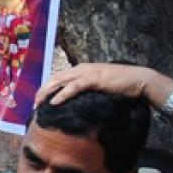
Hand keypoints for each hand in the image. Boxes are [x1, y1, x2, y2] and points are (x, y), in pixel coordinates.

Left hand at [37, 63, 163, 105]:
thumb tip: (76, 99)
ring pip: (60, 81)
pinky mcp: (93, 79)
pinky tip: (54, 102)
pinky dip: (62, 94)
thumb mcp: (99, 85)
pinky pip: (73, 87)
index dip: (46, 88)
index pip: (58, 77)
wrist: (138, 79)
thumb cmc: (120, 84)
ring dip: (47, 93)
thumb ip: (87, 88)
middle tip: (34, 104)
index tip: (39, 99)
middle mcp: (80, 68)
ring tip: (39, 103)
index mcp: (80, 69)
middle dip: (42, 91)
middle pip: (54, 78)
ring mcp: (86, 72)